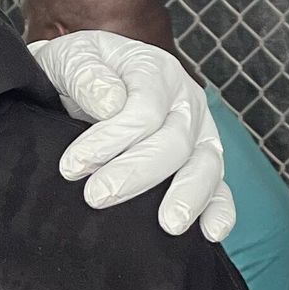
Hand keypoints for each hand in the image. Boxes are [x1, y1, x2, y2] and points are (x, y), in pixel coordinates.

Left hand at [28, 30, 236, 240]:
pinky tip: (212, 233)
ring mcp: (198, 132)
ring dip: (189, 196)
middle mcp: (184, 100)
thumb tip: (110, 105)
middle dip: (136, 173)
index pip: (144, 109)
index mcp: (154, 70)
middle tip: (97, 196)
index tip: (72, 166)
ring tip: (168, 224)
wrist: (76, 80)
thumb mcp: (69, 56)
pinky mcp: (200, 162)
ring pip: (206, 164)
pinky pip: (219, 186)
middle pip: (174, 140)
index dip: (110, 140)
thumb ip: (86, 75)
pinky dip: (220, 209)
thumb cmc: (74, 70)